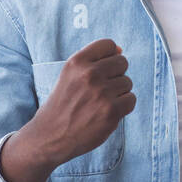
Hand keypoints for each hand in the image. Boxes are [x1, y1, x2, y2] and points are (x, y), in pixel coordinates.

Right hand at [1, 38, 135, 181]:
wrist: (50, 136)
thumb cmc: (62, 104)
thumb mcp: (69, 75)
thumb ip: (92, 62)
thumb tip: (121, 50)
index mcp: (76, 62)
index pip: (109, 44)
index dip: (110, 56)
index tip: (102, 69)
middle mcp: (89, 74)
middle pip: (122, 62)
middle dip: (115, 75)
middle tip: (100, 90)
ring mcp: (101, 93)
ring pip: (128, 82)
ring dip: (119, 93)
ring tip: (100, 103)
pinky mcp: (111, 111)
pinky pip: (131, 99)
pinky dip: (123, 107)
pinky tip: (107, 112)